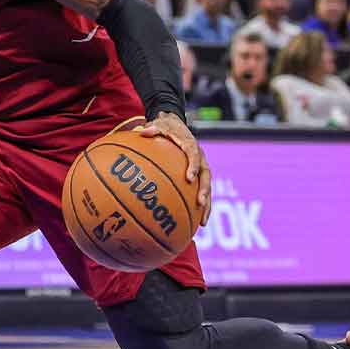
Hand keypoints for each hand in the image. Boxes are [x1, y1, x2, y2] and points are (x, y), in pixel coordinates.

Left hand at [136, 111, 211, 226]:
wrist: (176, 125)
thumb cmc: (166, 127)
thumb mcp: (159, 124)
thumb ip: (152, 128)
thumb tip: (142, 131)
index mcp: (191, 145)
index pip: (195, 155)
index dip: (193, 167)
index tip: (189, 178)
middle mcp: (200, 158)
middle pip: (206, 175)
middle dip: (205, 190)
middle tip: (200, 203)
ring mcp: (201, 168)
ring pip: (207, 187)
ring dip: (207, 205)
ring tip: (203, 223)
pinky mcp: (198, 176)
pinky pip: (200, 191)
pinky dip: (200, 207)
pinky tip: (196, 224)